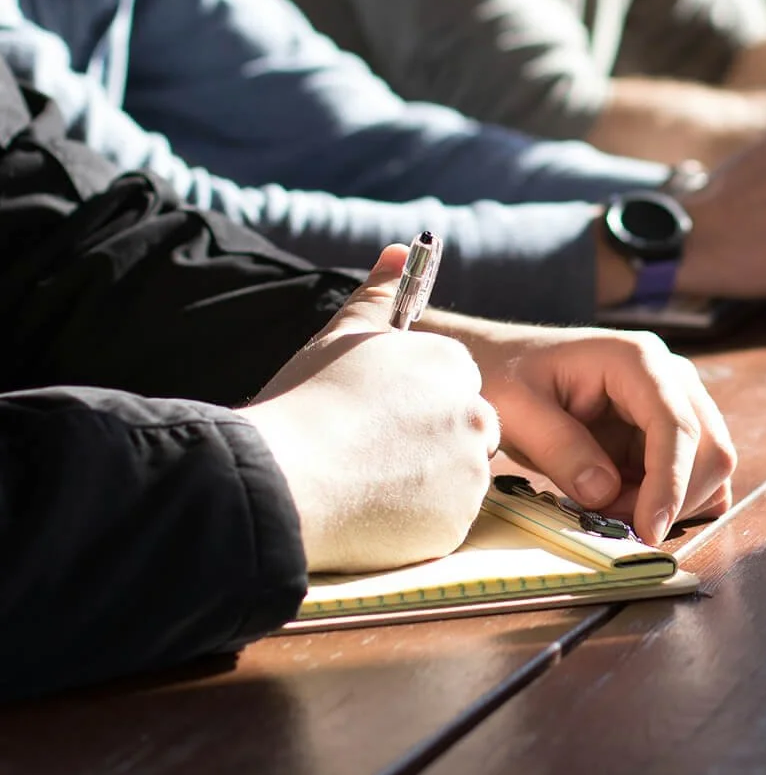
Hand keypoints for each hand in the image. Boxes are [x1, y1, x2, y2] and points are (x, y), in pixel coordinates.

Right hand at [238, 246, 499, 572]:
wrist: (283, 479)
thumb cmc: (307, 401)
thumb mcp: (342, 336)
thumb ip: (379, 294)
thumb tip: (399, 250)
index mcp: (451, 365)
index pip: (455, 383)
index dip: (415, 402)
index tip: (379, 416)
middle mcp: (474, 414)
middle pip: (465, 430)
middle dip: (430, 441)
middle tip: (372, 453)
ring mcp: (469, 472)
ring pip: (456, 477)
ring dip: (424, 481)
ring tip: (365, 481)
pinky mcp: (456, 524)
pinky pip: (444, 521)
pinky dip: (416, 521)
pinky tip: (371, 512)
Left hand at [422, 316, 736, 545]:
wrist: (501, 364)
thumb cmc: (505, 375)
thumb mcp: (517, 410)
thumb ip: (560, 448)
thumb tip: (605, 493)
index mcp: (636, 359)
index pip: (676, 425)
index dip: (670, 482)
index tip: (648, 530)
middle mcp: (669, 376)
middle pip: (710, 448)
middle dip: (671, 498)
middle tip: (611, 521)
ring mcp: (674, 402)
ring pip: (709, 466)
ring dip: (670, 503)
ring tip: (608, 507)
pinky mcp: (667, 431)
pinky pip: (693, 476)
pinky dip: (670, 502)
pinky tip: (624, 503)